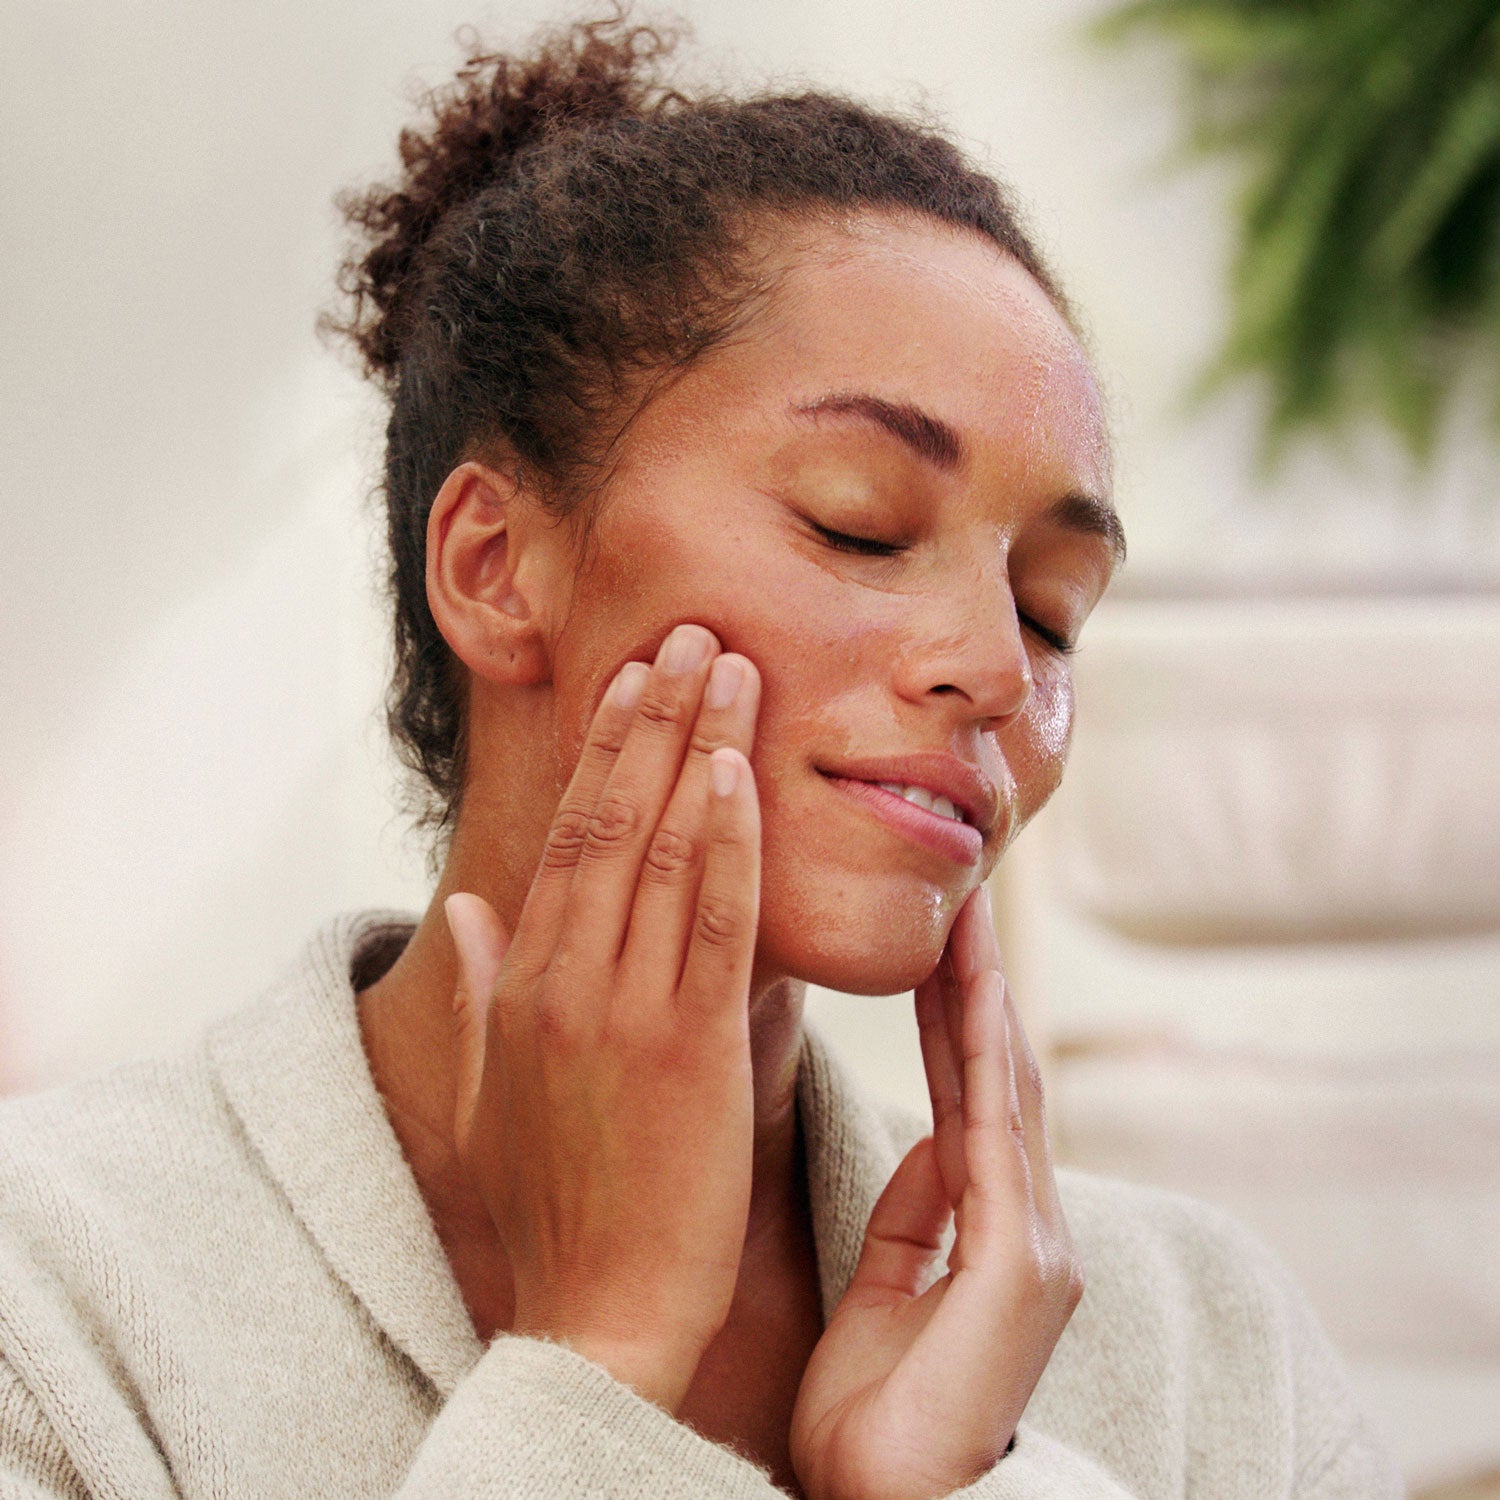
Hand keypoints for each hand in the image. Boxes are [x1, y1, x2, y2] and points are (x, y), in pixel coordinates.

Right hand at [443, 623, 761, 1413]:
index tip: (638, 676)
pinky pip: (709, 922)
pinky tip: (741, 773)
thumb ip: (477, 989)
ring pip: (658, 849)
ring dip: (696, 748)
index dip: (605, 747)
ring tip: (729, 666)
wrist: (596, 1314)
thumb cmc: (557, 1201)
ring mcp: (620, 1009)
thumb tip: (467, 907)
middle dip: (654, 716)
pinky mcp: (686, 1049)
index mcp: (519, 982)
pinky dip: (723, 841)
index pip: (566, 833)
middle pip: (610, 817)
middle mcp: (561, 978)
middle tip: (694, 631)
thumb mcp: (490, 1090)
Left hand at [789, 886, 1083, 1499]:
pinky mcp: (1016, 1263)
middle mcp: (1025, 1222)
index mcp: (989, 1227)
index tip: (928, 938)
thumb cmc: (878, 1421)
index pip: (969, 1090)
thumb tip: (929, 1139)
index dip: (951, 1011)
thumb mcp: (884, 1293)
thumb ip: (913, 1215)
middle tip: (952, 894)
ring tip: (962, 915)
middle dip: (973, 983)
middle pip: (997, 1072)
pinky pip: (992, 1132)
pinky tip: (969, 992)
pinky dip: (981, 1055)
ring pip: (1005, 1085)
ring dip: (983, 996)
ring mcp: (1031, 1241)